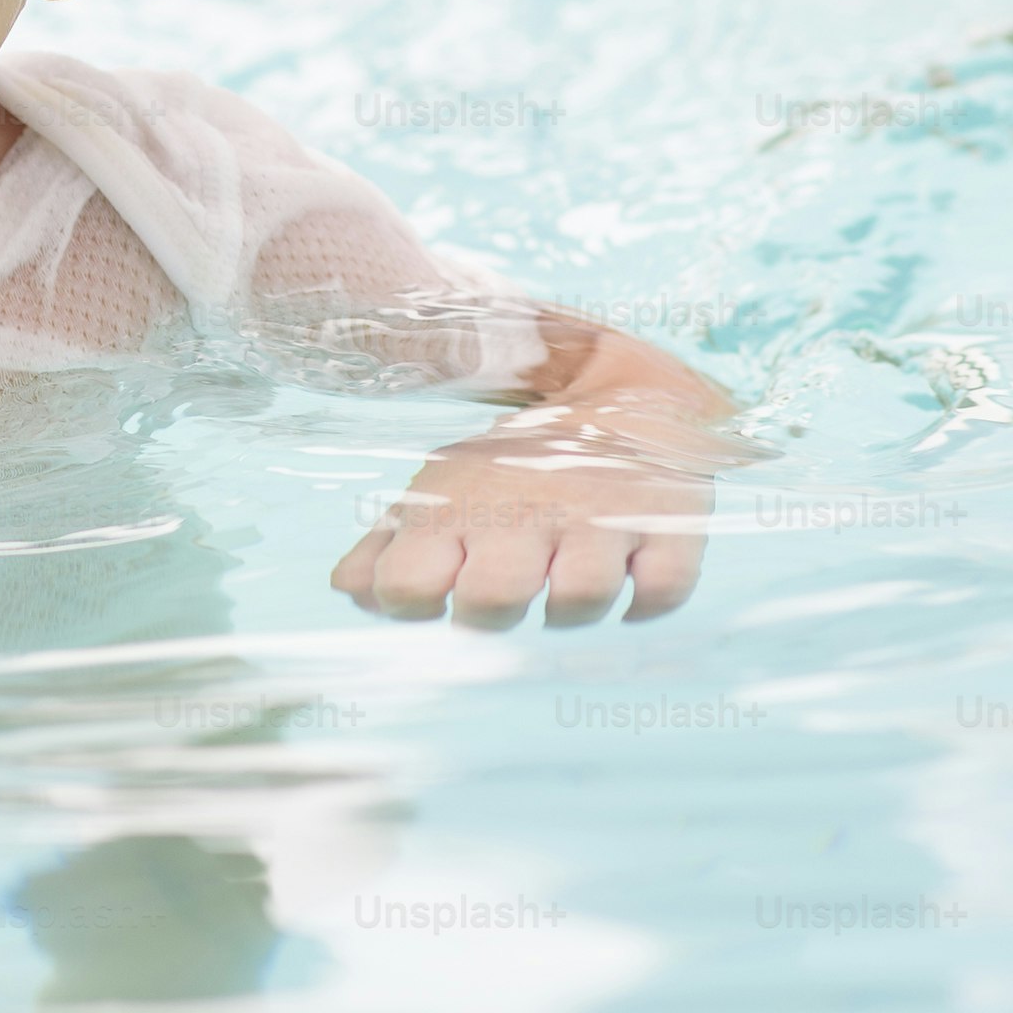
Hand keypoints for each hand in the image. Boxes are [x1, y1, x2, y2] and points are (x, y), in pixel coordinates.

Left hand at [331, 420, 712, 627]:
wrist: (614, 395)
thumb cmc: (508, 467)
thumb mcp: (439, 493)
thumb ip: (385, 546)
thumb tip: (347, 592)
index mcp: (459, 505)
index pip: (407, 586)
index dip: (415, 606)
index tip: (438, 594)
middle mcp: (526, 508)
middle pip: (492, 601)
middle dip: (493, 616)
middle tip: (507, 591)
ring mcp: (598, 514)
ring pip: (579, 600)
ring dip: (571, 611)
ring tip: (567, 584)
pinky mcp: (666, 520)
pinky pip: (661, 590)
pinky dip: (647, 603)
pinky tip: (630, 584)